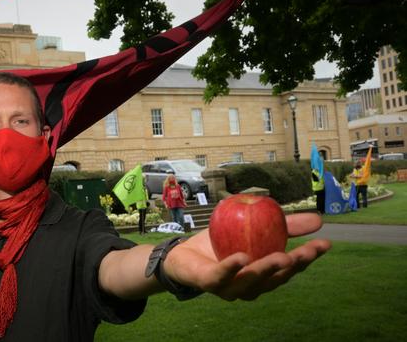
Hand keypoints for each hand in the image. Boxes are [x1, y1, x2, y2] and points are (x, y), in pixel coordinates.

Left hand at [163, 212, 330, 300]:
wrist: (183, 255)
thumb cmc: (221, 244)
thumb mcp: (254, 228)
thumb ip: (284, 226)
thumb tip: (318, 219)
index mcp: (263, 275)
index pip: (290, 268)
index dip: (308, 257)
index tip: (324, 244)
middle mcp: (250, 286)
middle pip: (274, 279)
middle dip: (292, 267)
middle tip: (304, 253)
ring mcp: (229, 288)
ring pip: (251, 283)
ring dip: (266, 270)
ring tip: (282, 257)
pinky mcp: (208, 283)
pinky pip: (221, 278)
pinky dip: (231, 268)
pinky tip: (242, 258)